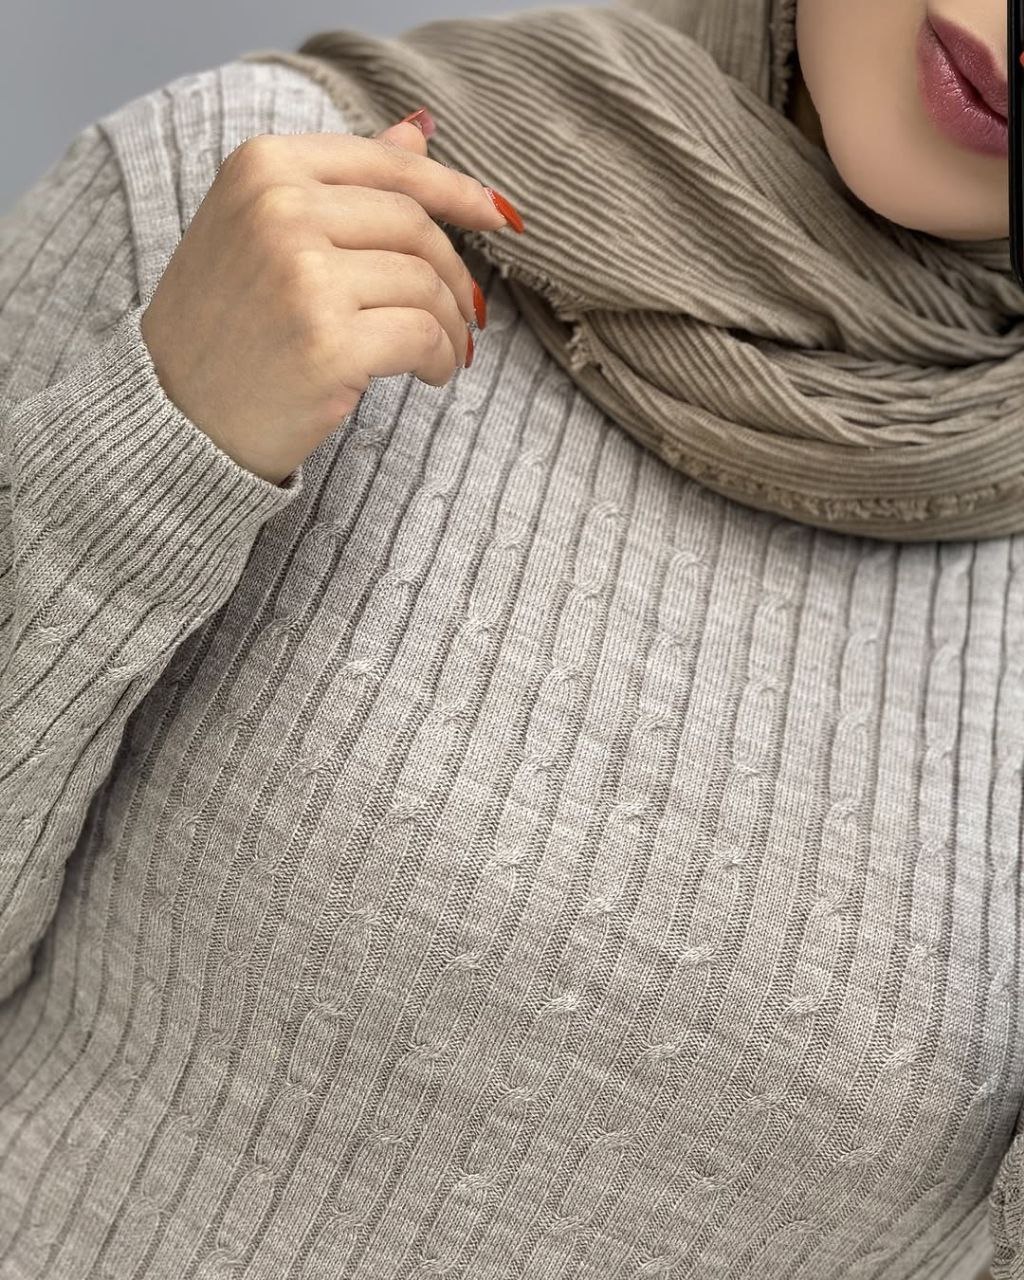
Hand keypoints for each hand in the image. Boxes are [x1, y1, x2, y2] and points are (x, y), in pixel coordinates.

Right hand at [140, 117, 515, 483]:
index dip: (455, 191)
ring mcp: (304, 277)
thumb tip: (418, 132)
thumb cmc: (223, 325)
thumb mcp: (262, 228)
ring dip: (450, 323)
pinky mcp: (329, 344)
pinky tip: (431, 375)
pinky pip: (423, 337)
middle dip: (454, 274)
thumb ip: (340, 180)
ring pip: (425, 284)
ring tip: (444, 351)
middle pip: (414, 226)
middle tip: (466, 313)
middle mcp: (281, 210)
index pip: (389, 166)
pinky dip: (441, 358)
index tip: (498, 215)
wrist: (175, 414)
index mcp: (264, 167)